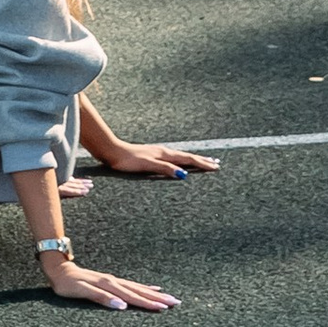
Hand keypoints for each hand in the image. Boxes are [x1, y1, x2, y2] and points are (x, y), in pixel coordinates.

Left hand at [45, 257, 180, 310]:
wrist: (58, 269)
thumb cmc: (66, 284)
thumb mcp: (80, 292)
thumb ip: (101, 298)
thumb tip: (121, 306)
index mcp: (108, 286)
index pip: (132, 297)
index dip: (149, 303)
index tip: (165, 308)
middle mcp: (113, 282)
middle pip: (139, 292)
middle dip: (158, 298)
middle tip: (176, 303)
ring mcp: (113, 280)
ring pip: (138, 288)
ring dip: (154, 293)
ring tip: (169, 297)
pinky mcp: (111, 280)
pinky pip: (132, 284)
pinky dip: (144, 287)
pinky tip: (152, 289)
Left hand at [93, 135, 220, 178]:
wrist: (111, 152)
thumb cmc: (128, 161)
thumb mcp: (148, 166)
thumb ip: (165, 169)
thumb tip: (184, 174)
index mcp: (164, 154)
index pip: (188, 159)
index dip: (202, 164)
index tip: (216, 167)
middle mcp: (163, 152)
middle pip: (187, 156)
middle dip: (201, 160)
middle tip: (216, 163)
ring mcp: (157, 152)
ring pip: (180, 156)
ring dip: (193, 159)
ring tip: (202, 161)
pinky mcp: (151, 155)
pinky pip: (172, 158)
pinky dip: (181, 160)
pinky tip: (178, 162)